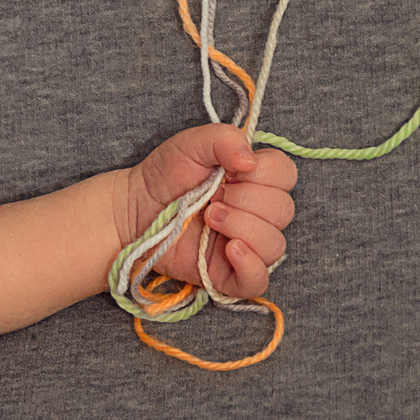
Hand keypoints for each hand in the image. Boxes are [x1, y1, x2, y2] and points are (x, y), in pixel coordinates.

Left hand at [123, 124, 296, 299]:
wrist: (134, 209)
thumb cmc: (165, 175)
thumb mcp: (191, 144)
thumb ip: (224, 139)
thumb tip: (250, 161)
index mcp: (255, 180)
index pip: (286, 175)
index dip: (263, 173)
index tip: (229, 173)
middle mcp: (257, 213)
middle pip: (283, 210)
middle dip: (245, 201)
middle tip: (212, 198)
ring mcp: (247, 245)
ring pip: (275, 244)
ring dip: (243, 228)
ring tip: (210, 218)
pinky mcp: (230, 274)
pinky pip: (259, 280)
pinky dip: (250, 265)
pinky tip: (229, 249)